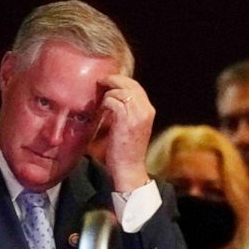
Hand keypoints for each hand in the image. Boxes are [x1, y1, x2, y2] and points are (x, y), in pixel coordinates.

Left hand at [99, 74, 154, 191]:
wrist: (129, 168)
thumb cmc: (126, 150)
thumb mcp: (131, 127)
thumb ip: (127, 112)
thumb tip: (113, 98)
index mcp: (148, 110)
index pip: (136, 86)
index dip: (121, 81)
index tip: (107, 82)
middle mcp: (146, 110)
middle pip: (129, 84)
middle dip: (113, 80)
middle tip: (99, 82)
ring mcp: (137, 115)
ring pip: (120, 91)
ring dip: (106, 93)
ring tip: (99, 100)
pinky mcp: (126, 120)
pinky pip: (112, 101)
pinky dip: (104, 103)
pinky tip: (101, 110)